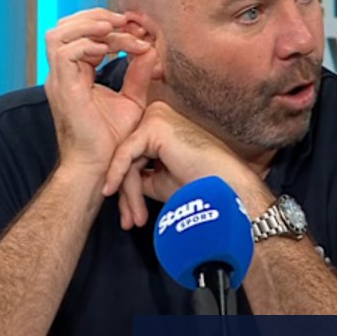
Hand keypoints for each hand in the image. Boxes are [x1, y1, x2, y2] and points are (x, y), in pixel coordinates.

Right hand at [44, 8, 157, 173]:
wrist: (98, 167)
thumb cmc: (111, 141)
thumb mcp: (131, 101)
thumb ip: (138, 74)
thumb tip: (150, 49)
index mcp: (74, 74)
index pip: (82, 35)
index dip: (108, 26)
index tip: (137, 31)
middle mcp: (62, 74)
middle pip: (66, 26)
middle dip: (96, 17)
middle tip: (125, 22)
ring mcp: (59, 80)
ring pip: (60, 34)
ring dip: (89, 25)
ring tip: (116, 28)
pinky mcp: (63, 88)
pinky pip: (65, 52)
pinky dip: (87, 43)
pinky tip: (111, 48)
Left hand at [101, 102, 261, 229]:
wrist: (225, 188)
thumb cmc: (201, 185)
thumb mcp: (161, 180)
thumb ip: (141, 175)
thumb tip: (120, 182)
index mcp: (164, 126)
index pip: (138, 155)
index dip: (130, 186)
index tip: (130, 214)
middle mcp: (160, 115)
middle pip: (131, 156)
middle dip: (127, 191)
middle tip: (129, 220)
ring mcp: (158, 117)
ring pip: (127, 157)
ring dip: (128, 191)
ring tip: (133, 218)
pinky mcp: (154, 125)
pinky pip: (126, 153)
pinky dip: (118, 174)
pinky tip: (111, 190)